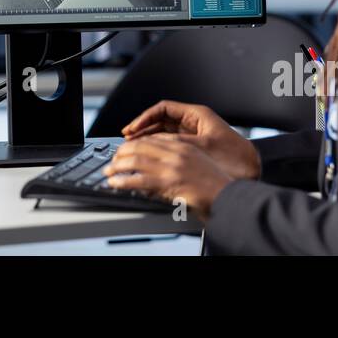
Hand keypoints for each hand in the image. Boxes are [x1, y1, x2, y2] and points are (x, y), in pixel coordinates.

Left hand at [103, 134, 233, 219]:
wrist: (228, 198)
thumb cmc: (218, 186)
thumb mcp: (199, 165)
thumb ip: (180, 160)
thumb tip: (160, 166)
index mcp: (184, 147)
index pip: (153, 139)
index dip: (136, 143)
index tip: (126, 149)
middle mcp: (176, 153)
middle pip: (140, 146)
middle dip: (122, 152)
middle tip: (113, 160)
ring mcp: (171, 167)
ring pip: (135, 160)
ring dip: (118, 166)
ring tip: (109, 171)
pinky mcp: (167, 183)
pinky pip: (137, 180)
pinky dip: (123, 181)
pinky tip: (116, 183)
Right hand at [122, 100, 261, 180]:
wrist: (254, 171)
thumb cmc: (235, 157)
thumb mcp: (202, 148)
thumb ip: (176, 144)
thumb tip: (152, 143)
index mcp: (198, 115)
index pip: (163, 109)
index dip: (145, 118)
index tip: (133, 128)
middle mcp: (195, 122)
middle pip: (162, 120)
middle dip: (144, 129)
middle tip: (128, 138)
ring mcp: (195, 134)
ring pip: (165, 133)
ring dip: (150, 139)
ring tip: (135, 147)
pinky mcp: (195, 148)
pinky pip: (172, 144)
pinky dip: (160, 148)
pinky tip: (151, 156)